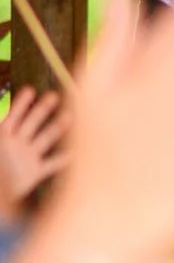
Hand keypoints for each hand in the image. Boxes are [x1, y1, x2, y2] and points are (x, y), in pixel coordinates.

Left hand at [0, 87, 68, 215]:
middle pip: (31, 123)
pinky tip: (77, 152)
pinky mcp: (35, 172)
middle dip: (42, 109)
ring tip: (70, 116)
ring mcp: (27, 157)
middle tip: (53, 96)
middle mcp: (16, 145)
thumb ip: (2, 130)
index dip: (20, 105)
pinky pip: (53, 163)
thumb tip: (16, 125)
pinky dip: (65, 158)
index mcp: (3, 139)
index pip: (12, 118)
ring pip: (45, 139)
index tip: (30, 90)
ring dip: (58, 127)